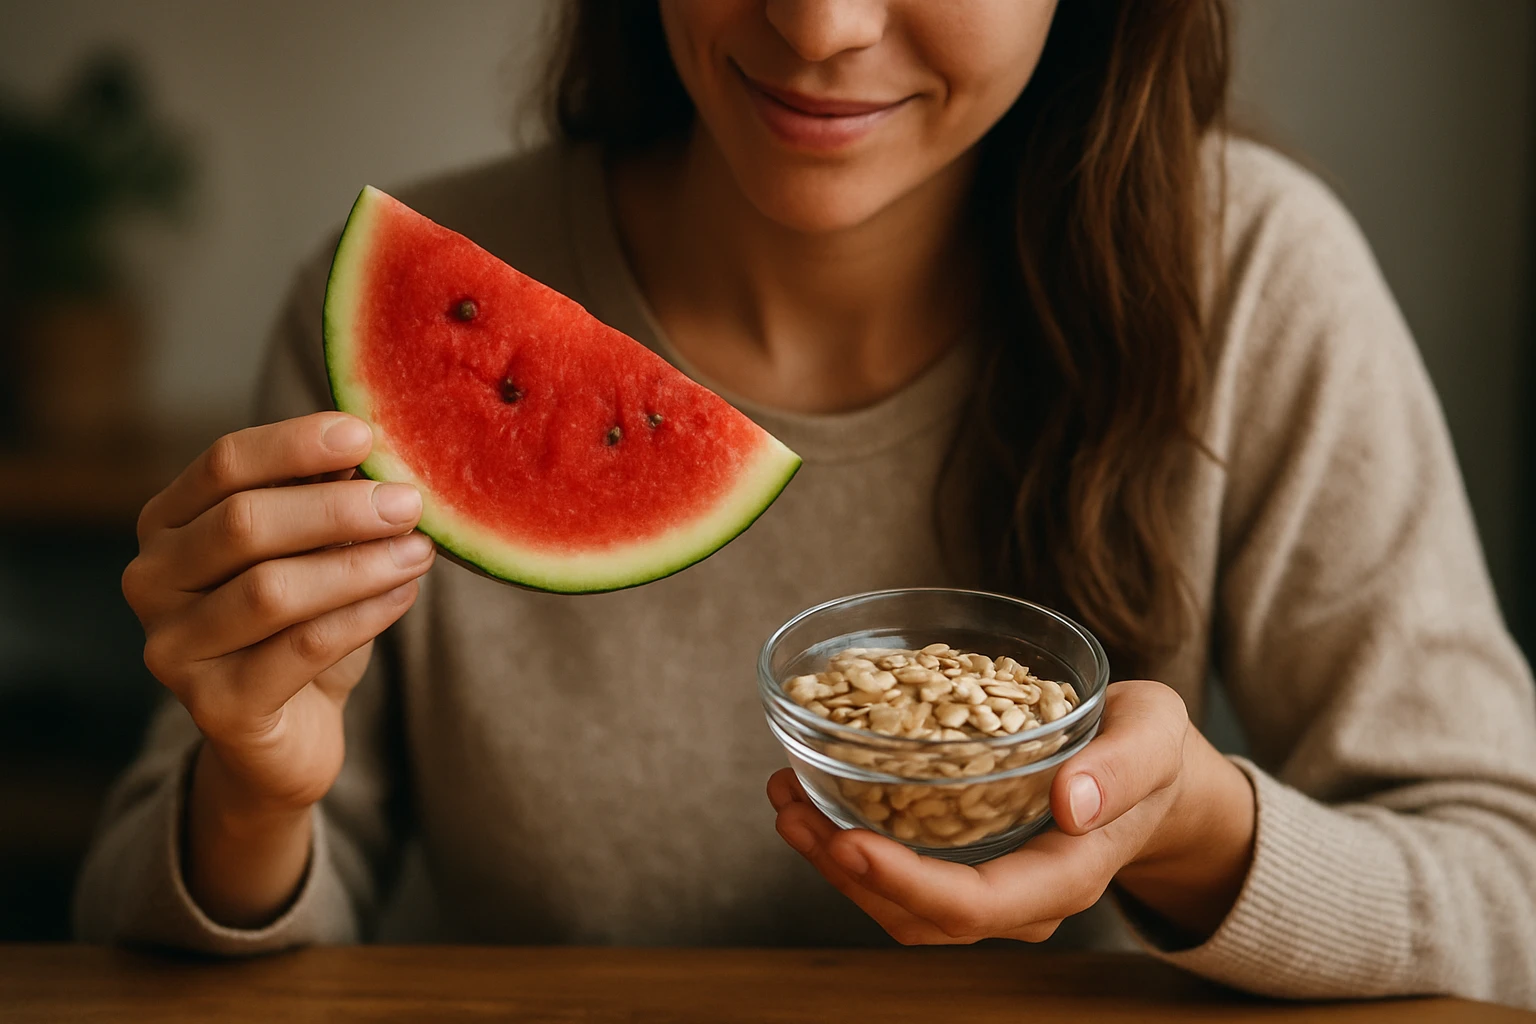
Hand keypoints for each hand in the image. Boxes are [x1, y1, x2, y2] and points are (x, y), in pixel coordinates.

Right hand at [122, 412, 434, 923]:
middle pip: (244, 523)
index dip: (295, 443)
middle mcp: (151, 581)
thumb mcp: (312, 552)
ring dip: (357, 564)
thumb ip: (325, 499)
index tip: (365, 432)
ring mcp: (172, 647)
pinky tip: (405, 593)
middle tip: (410, 501)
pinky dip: (364, 615)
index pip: (224, 464)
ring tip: (419, 552)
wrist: (288, 732)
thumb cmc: (301, 624)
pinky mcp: (214, 706)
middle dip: (337, 508)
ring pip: (272, 589)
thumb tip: (371, 446)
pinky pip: (301, 648)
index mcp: (167, 524)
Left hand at [768, 679, 1255, 944]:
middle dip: (845, 870)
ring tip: (786, 799)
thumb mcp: (1154, 736)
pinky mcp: (969, 864)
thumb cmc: (1155, 751)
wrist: (1156, 777)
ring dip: (834, 860)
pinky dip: (851, 844)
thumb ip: (1124, 766)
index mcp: (1067, 874)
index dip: (904, 883)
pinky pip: (902, 876)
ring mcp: (993, 889)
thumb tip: (1072, 800)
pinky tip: (816, 795)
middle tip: (790, 808)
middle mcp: (1022, 899)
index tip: (847, 841)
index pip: (974, 906)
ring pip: (899, 907)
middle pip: (919, 917)